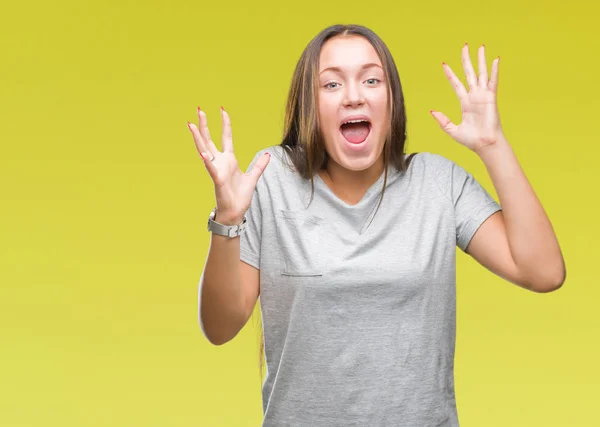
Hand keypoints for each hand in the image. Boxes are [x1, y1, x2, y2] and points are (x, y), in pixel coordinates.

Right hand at [188, 107, 269, 223]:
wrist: (235, 212)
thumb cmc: (240, 196)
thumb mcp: (253, 177)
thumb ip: (259, 165)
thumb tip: (267, 155)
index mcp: (229, 160)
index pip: (226, 137)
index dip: (225, 124)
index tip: (222, 110)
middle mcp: (220, 162)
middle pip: (210, 140)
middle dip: (204, 125)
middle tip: (199, 109)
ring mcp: (217, 170)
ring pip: (205, 150)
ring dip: (198, 138)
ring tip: (191, 125)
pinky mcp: (218, 180)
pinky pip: (211, 169)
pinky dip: (207, 161)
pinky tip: (202, 153)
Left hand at [431, 43, 504, 153]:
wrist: (484, 144)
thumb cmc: (471, 140)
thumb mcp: (452, 130)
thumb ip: (442, 120)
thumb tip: (432, 111)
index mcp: (465, 103)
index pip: (456, 84)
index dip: (450, 74)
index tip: (444, 64)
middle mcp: (474, 96)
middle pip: (469, 73)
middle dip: (466, 60)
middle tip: (465, 46)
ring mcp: (483, 95)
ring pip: (481, 73)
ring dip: (481, 60)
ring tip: (481, 47)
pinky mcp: (491, 97)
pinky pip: (492, 81)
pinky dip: (494, 70)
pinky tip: (495, 60)